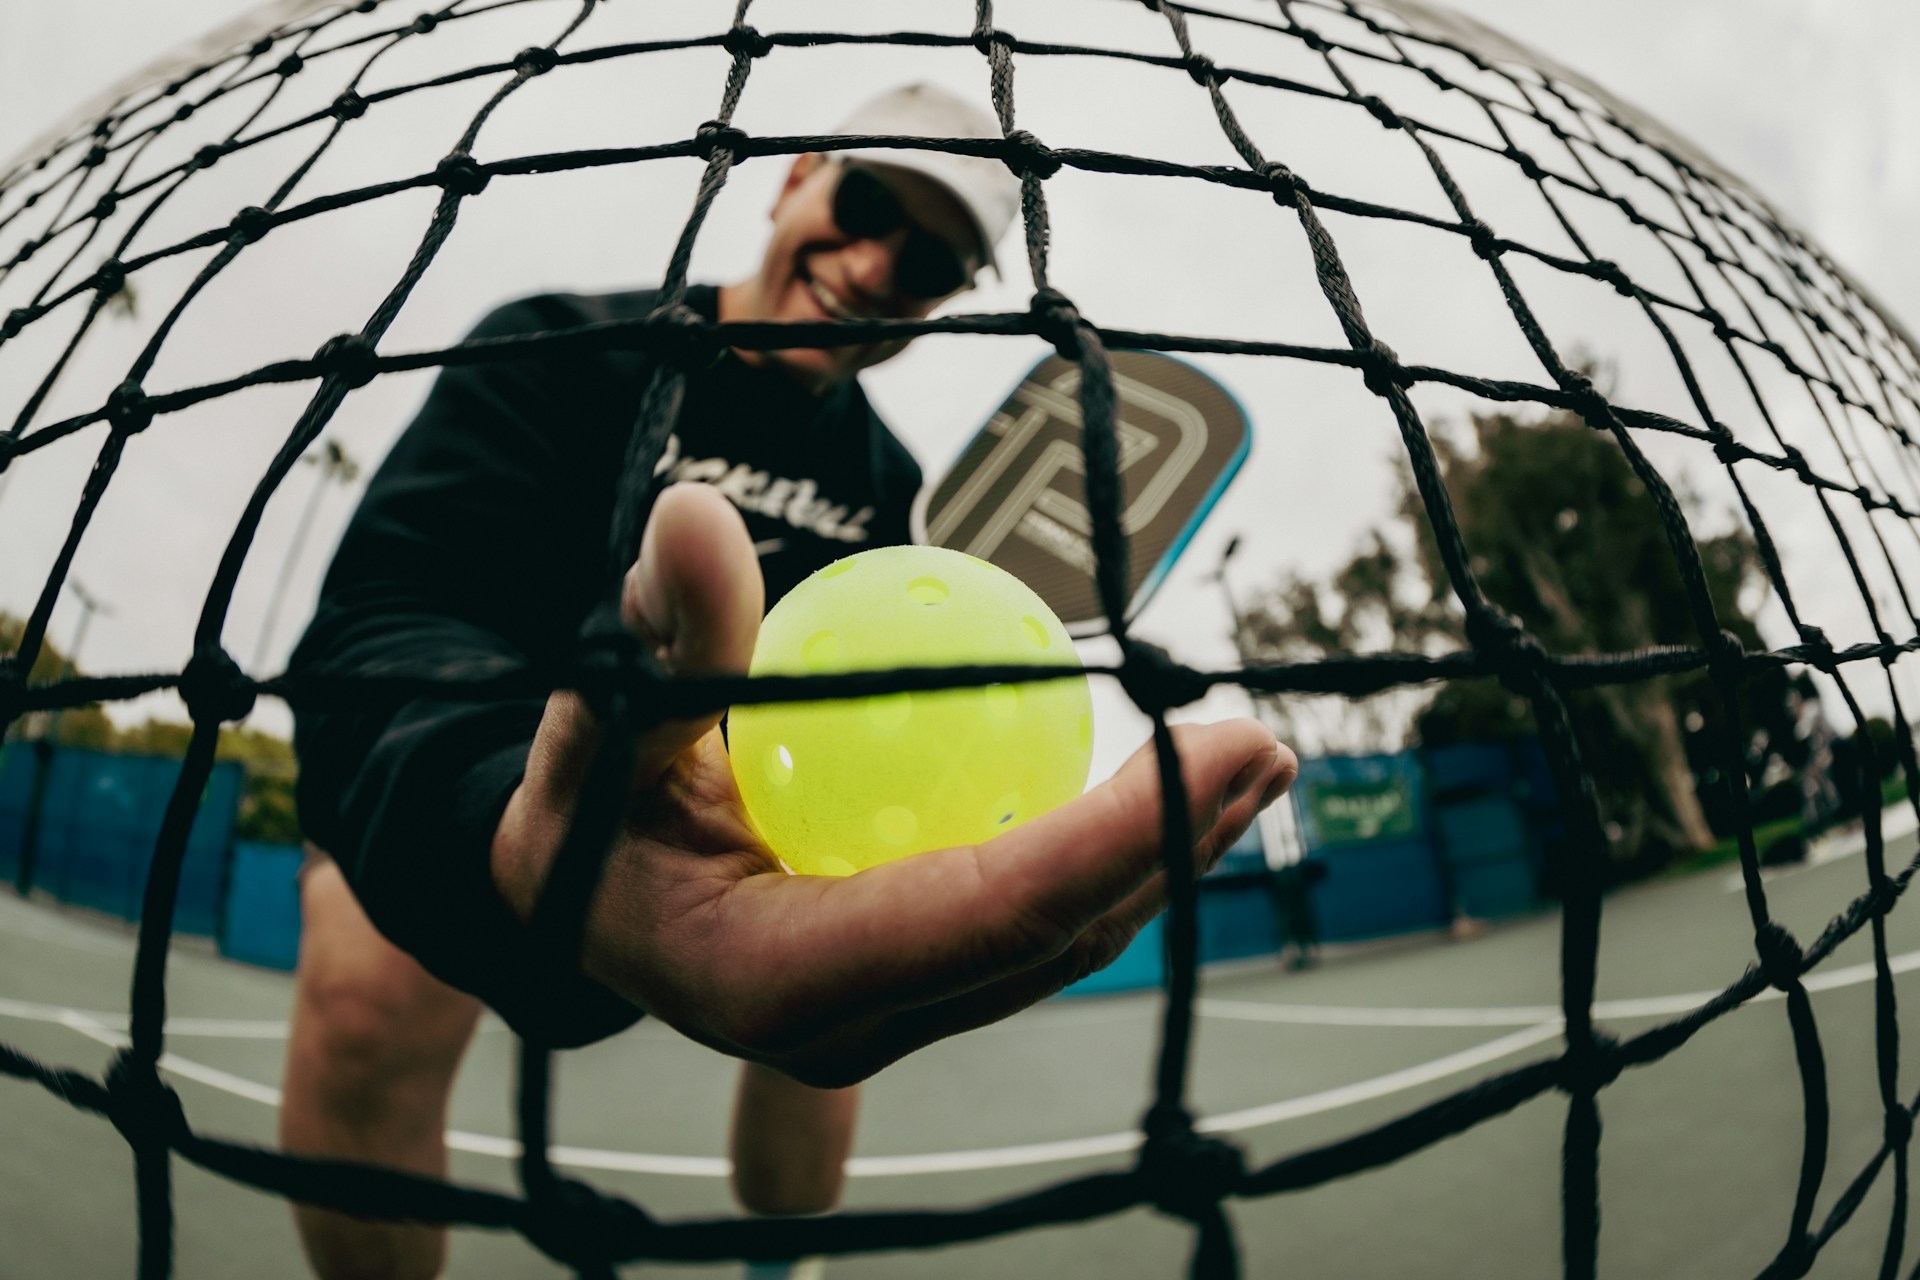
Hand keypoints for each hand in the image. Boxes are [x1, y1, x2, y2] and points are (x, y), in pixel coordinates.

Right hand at [492, 484, 1296, 1085]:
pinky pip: (1031, 920)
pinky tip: (1174, 783)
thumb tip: (692, 516)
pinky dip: (1112, 852)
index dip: (1105, 841)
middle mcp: (848, 1026)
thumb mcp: (598, 724)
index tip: (1212, 750)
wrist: (579, 899)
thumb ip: (660, 637)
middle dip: (1169, 850)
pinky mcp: (915, 984)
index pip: (974, 916)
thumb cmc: (583, 812)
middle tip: (1265, 747)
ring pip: (1057, 944)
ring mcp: (890, 1017)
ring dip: (1166, 856)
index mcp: (770, 981)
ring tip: (1255, 763)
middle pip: (1044, 943)